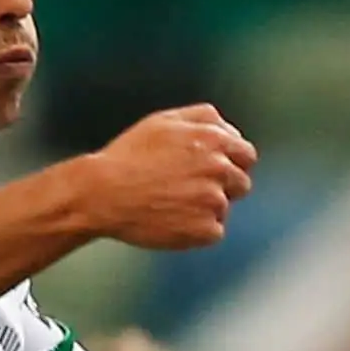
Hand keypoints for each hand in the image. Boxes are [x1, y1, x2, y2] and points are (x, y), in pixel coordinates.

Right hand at [80, 104, 257, 248]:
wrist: (103, 193)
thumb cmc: (129, 156)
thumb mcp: (165, 121)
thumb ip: (204, 118)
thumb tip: (231, 130)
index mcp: (214, 140)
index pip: (246, 155)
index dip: (230, 164)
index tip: (211, 172)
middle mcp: (219, 168)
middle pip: (241, 184)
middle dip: (221, 187)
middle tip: (187, 190)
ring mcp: (214, 201)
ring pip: (225, 209)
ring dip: (206, 209)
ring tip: (172, 204)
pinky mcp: (205, 230)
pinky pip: (213, 232)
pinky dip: (196, 230)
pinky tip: (171, 220)